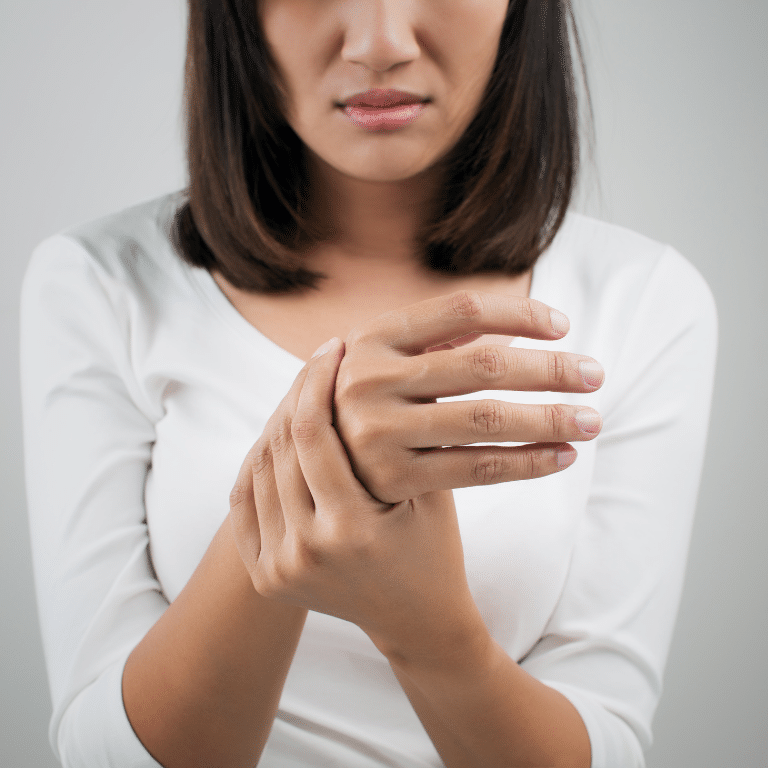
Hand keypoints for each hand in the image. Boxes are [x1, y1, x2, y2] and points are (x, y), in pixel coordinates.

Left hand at [229, 339, 483, 662]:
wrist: (415, 619)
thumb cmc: (434, 549)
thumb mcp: (431, 493)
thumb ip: (405, 437)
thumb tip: (388, 363)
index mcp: (351, 530)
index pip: (313, 432)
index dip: (317, 380)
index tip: (331, 346)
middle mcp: (305, 552)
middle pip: (280, 446)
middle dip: (296, 395)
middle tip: (316, 363)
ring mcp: (278, 569)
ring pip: (260, 469)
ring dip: (278, 424)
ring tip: (302, 395)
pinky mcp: (265, 576)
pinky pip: (246, 501)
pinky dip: (261, 463)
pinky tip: (282, 435)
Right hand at [333, 289, 603, 504]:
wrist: (327, 471)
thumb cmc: (374, 404)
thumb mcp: (388, 359)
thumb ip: (439, 336)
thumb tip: (526, 318)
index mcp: (373, 337)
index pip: (462, 309)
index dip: (519, 314)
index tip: (564, 326)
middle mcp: (369, 379)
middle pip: (484, 364)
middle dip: (551, 368)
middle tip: (596, 375)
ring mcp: (378, 431)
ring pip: (487, 419)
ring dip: (550, 418)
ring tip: (592, 420)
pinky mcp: (393, 478)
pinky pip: (477, 468)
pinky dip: (528, 463)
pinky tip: (562, 456)